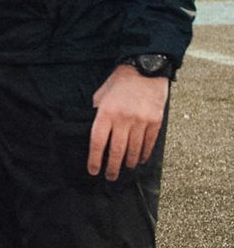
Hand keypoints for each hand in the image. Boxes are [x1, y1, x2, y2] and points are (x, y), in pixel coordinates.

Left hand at [88, 64, 167, 178]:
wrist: (145, 70)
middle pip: (116, 150)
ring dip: (127, 163)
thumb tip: (95, 133)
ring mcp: (141, 121)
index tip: (93, 170)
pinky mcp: (155, 122)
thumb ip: (97, 114)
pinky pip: (149, 143)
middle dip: (112, 167)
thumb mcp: (100, 96)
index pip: (97, 142)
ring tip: (123, 169)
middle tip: (110, 177)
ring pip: (133, 150)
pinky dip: (143, 154)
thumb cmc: (119, 83)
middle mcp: (123, 119)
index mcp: (106, 113)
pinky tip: (138, 160)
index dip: (94, 159)